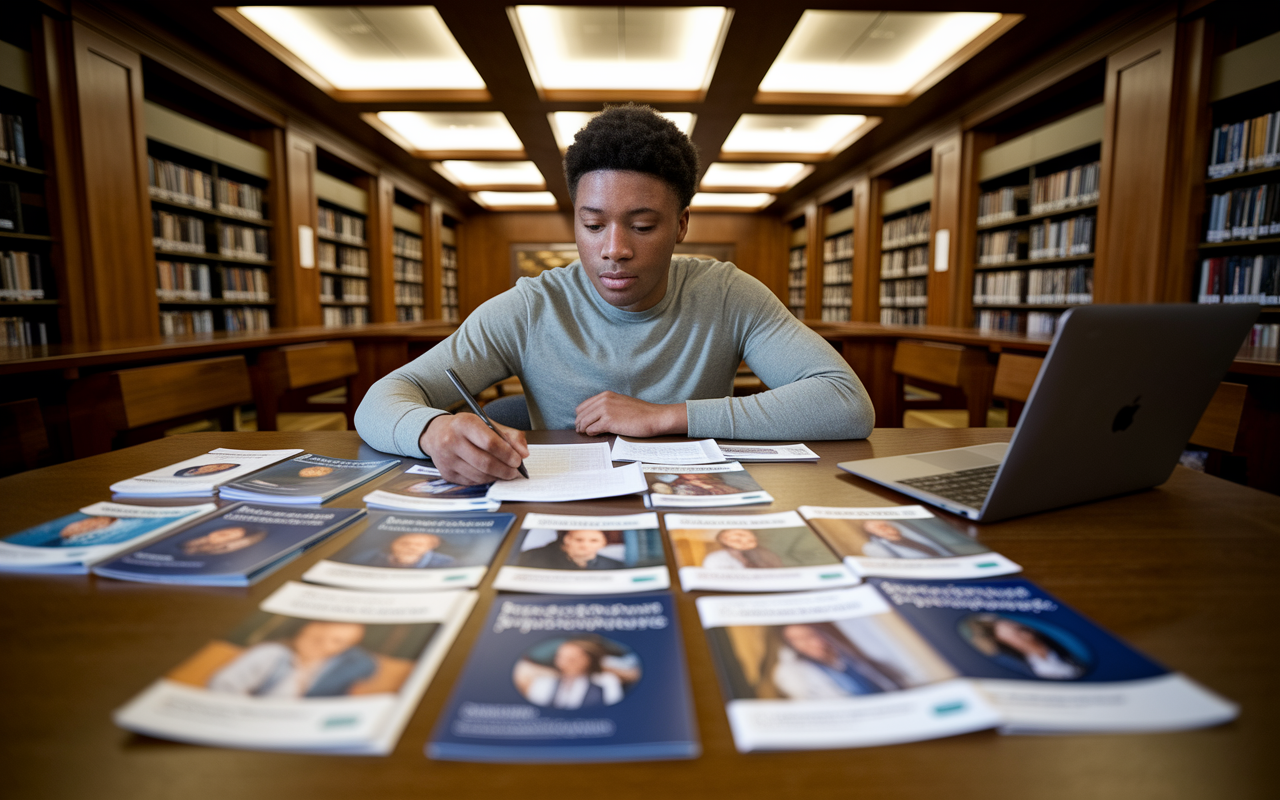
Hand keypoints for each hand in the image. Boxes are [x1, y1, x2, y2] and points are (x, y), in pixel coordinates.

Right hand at [419, 414, 528, 484]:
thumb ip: (509, 435)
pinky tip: (491, 474)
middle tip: (515, 471)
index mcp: (464, 424)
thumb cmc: (465, 428)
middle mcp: (452, 441)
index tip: (518, 460)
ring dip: (497, 476)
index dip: (507, 454)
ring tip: (505, 472)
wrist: (435, 433)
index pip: (490, 442)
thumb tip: (524, 453)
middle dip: (505, 469)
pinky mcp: (446, 473)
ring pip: (479, 475)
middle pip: (485, 462)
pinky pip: (472, 482)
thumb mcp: (486, 423)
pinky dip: (486, 480)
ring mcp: (447, 459)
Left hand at [574, 391, 688, 436]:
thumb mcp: (621, 403)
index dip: (581, 415)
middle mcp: (604, 400)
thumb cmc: (640, 413)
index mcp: (606, 395)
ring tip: (587, 433)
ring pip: (584, 422)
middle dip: (580, 423)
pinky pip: (592, 429)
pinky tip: (595, 434)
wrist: (653, 417)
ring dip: (584, 429)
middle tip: (581, 430)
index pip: (583, 406)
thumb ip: (607, 406)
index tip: (582, 423)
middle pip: (581, 414)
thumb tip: (594, 416)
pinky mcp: (609, 421)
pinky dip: (591, 433)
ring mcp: (606, 410)